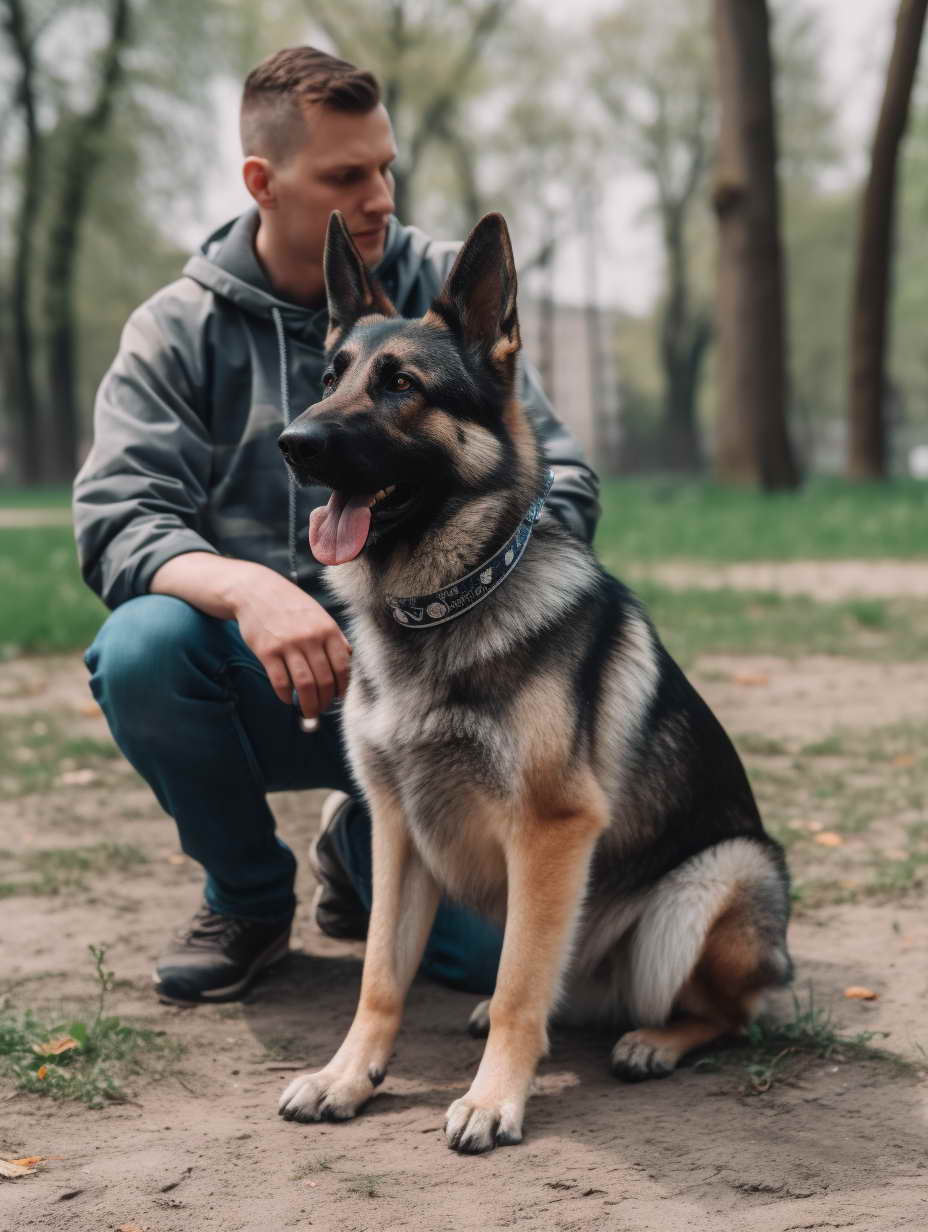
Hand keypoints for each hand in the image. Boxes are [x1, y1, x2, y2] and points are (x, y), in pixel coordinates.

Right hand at [232, 575, 350, 720]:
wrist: (256, 591)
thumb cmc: (291, 606)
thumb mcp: (319, 615)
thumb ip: (335, 637)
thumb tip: (349, 661)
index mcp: (327, 630)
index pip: (342, 667)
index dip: (342, 687)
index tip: (338, 697)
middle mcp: (310, 638)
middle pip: (324, 680)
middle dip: (324, 701)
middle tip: (322, 709)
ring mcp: (287, 645)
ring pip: (304, 685)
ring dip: (308, 705)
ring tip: (308, 712)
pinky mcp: (267, 651)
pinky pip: (280, 682)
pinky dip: (286, 696)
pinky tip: (288, 700)